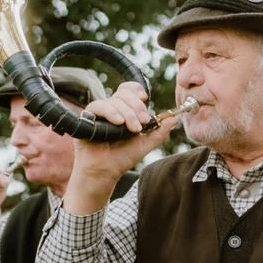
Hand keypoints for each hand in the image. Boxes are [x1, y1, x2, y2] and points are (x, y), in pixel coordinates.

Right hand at [64, 83, 176, 214]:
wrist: (105, 172)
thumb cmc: (121, 158)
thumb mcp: (145, 144)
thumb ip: (159, 132)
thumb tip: (175, 119)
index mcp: (125, 110)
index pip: (130, 90)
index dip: (137, 90)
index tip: (145, 99)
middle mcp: (112, 108)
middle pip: (124, 93)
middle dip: (137, 107)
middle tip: (142, 123)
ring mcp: (100, 112)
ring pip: (115, 100)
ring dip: (127, 113)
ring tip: (132, 130)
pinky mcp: (88, 117)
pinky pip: (99, 106)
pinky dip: (111, 112)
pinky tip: (118, 123)